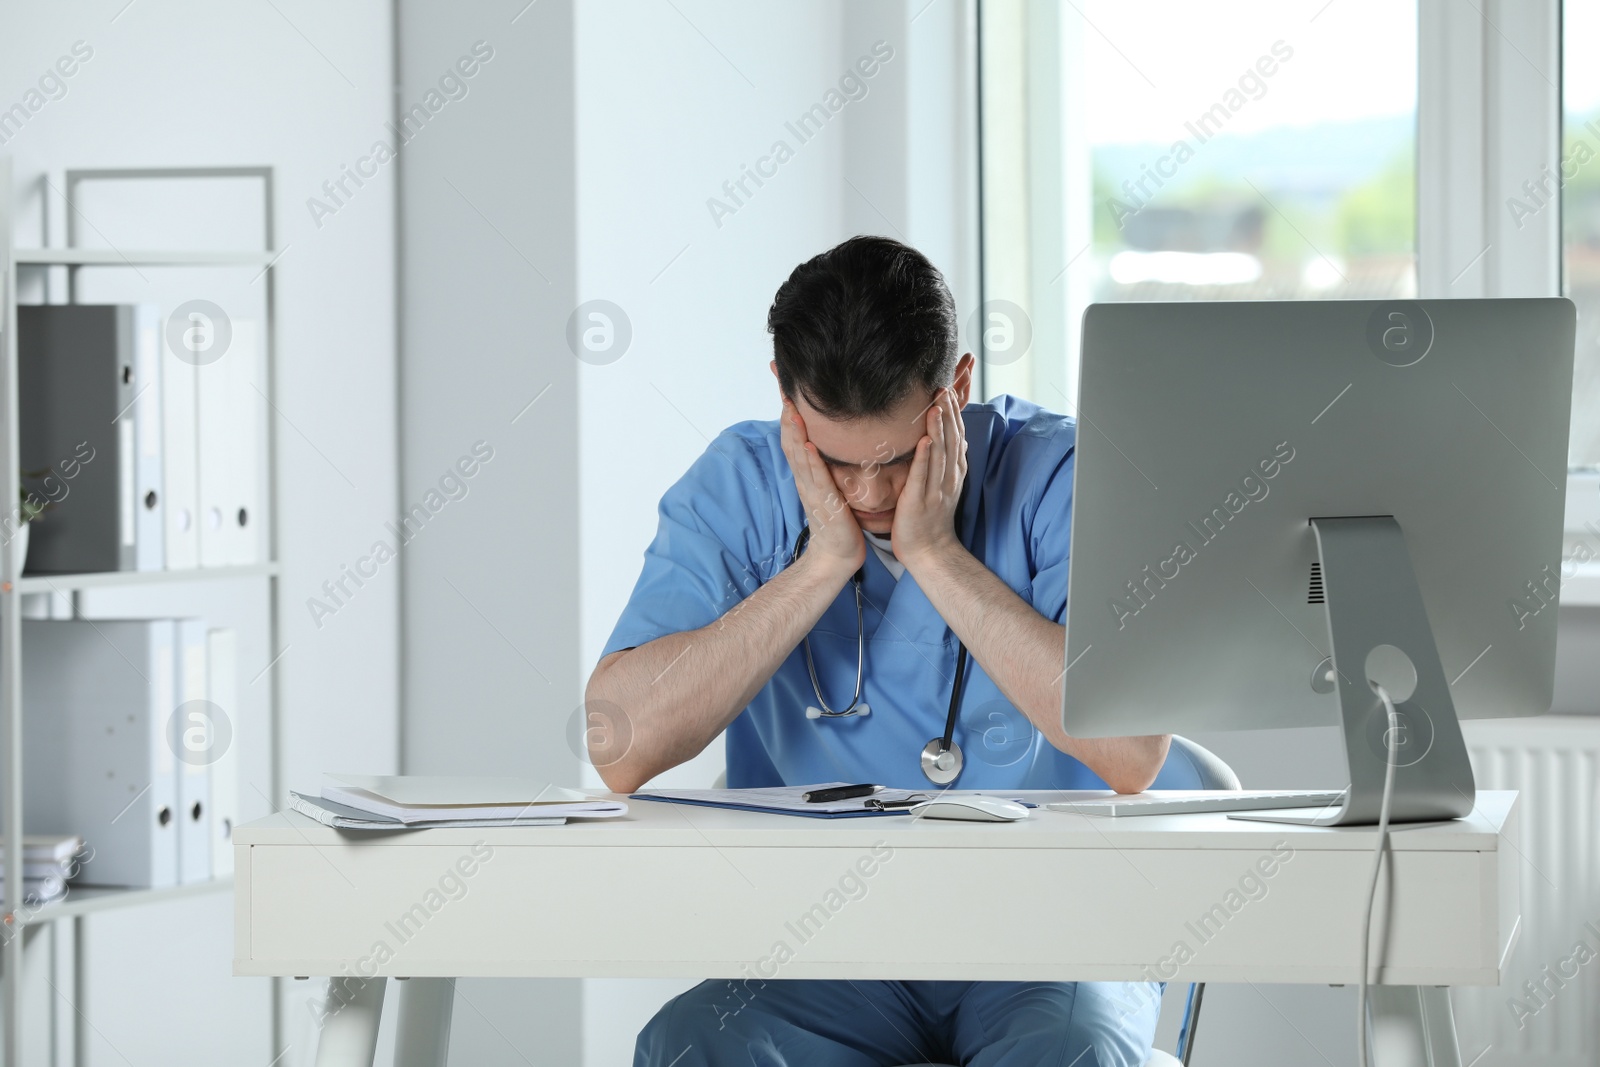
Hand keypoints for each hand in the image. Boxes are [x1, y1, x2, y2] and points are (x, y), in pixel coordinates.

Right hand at [779, 398, 864, 577]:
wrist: (836, 555)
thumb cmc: (839, 523)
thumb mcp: (831, 488)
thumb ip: (827, 468)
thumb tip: (830, 446)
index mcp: (807, 475)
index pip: (794, 439)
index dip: (790, 415)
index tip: (786, 389)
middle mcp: (805, 480)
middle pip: (791, 442)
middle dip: (788, 415)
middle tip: (783, 389)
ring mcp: (813, 491)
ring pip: (799, 457)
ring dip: (795, 432)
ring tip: (792, 409)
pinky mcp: (825, 503)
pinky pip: (816, 479)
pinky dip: (811, 461)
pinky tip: (808, 445)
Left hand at [892, 388, 967, 567]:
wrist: (930, 552)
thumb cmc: (930, 518)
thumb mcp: (943, 485)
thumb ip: (947, 461)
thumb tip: (955, 439)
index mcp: (953, 472)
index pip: (955, 435)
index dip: (953, 412)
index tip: (947, 388)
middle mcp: (948, 477)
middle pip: (950, 439)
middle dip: (947, 413)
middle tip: (942, 386)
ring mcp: (936, 490)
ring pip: (939, 454)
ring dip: (938, 429)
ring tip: (936, 405)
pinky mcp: (920, 502)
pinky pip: (923, 477)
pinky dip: (925, 458)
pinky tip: (925, 441)